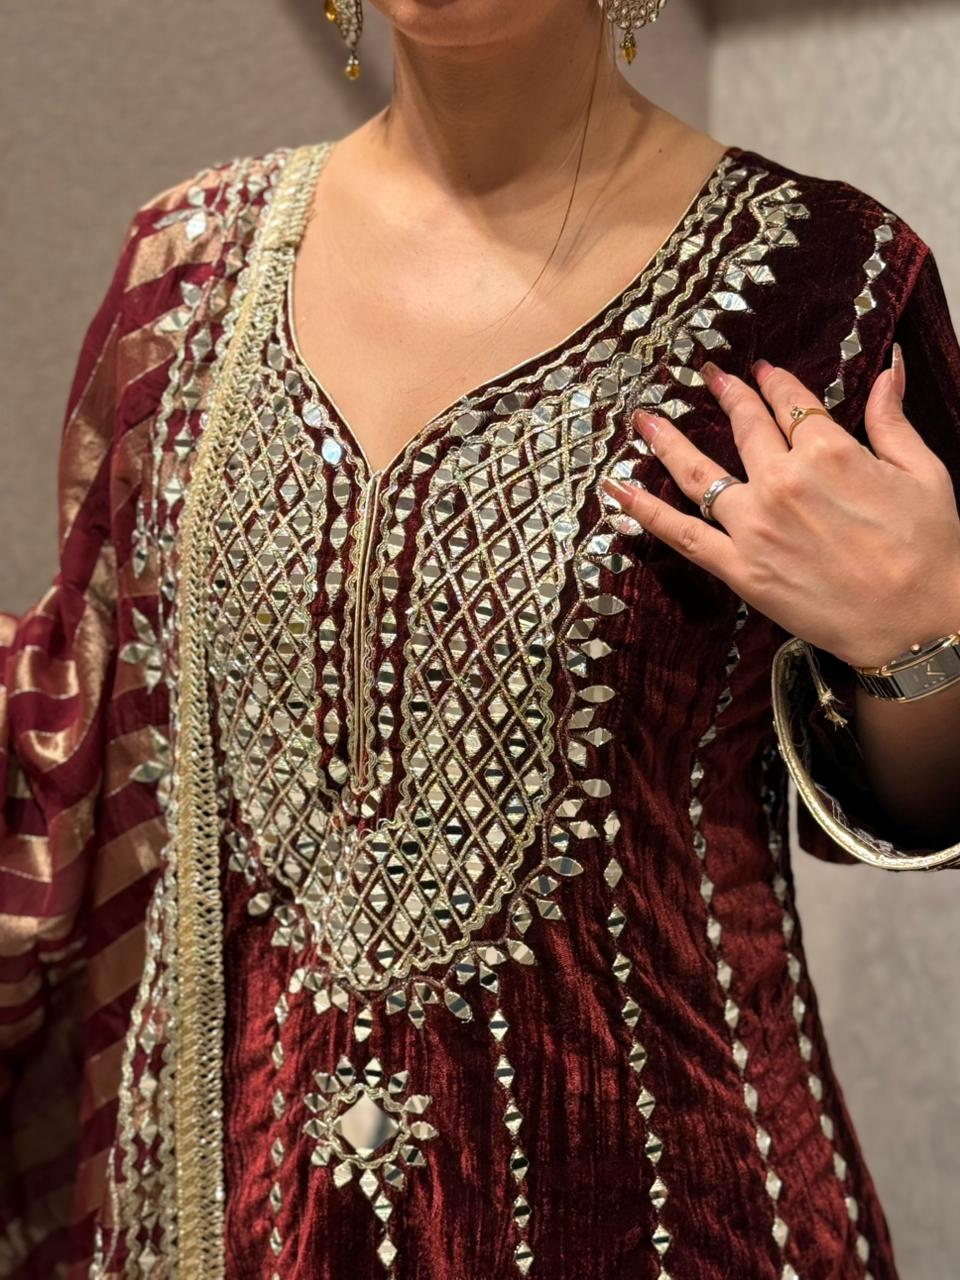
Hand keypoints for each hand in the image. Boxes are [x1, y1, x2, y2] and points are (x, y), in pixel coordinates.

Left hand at [601, 351, 959, 669]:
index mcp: (829, 452)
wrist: (917, 624)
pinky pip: (682, 535)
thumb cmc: (929, 552)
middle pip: (744, 428)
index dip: (773, 383)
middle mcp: (782, 482)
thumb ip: (892, 419)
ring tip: (644, 420)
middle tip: (706, 375)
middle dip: (725, 396)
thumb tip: (890, 368)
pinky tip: (617, 490)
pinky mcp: (740, 569)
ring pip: (699, 474)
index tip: (760, 371)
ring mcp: (755, 526)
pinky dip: (645, 512)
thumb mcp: (922, 472)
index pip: (791, 404)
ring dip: (666, 442)